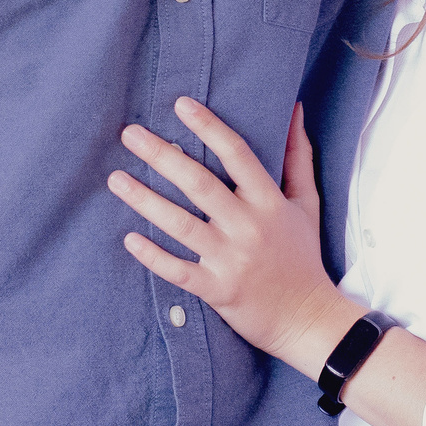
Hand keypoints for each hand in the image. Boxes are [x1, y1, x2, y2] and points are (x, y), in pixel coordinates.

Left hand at [109, 101, 360, 378]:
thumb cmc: (304, 256)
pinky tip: (129, 238)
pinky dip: (153, 255)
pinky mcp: (218, 290)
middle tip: (131, 134)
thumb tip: (295, 109)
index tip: (181, 105)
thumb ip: (298, 156)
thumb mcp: (307, 203)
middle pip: (199, 184)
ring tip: (116, 179)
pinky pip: (178, 270)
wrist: (308, 320)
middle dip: (162, 156)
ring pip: (181, 224)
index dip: (209, 127)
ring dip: (145, 200)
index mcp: (269, 202)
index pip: (237, 154)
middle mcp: (248, 227)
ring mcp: (231, 259)